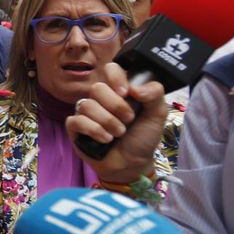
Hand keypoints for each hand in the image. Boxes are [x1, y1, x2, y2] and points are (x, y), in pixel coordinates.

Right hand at [65, 63, 168, 181]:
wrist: (132, 164)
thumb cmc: (143, 137)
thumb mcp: (157, 114)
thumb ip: (154, 94)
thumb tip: (134, 88)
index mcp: (119, 90)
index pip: (111, 69)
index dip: (116, 78)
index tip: (125, 93)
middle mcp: (101, 98)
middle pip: (98, 88)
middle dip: (116, 107)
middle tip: (128, 120)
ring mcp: (86, 111)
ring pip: (87, 105)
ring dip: (107, 122)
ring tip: (118, 134)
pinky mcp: (75, 127)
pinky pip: (77, 120)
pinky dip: (94, 131)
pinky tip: (105, 139)